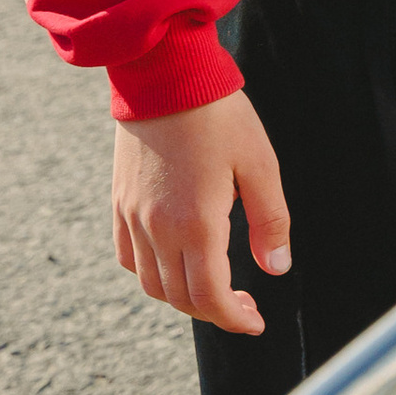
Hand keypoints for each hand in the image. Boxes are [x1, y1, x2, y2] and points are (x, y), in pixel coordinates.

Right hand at [112, 96, 289, 335]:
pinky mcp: (119, 202)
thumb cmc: (219, 115)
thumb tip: (276, 268)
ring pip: (152, 284)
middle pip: (181, 298)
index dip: (234, 319)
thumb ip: (271, 221)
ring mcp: (133, 216)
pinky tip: (178, 262)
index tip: (255, 321)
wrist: (164, 73)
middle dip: (215, 311)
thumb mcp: (261, 165)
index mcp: (197, 222)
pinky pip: (129, 257)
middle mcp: (158, 228)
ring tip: (214, 286)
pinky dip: (152, 274)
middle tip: (244, 304)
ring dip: (184, 297)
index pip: (210, 296)